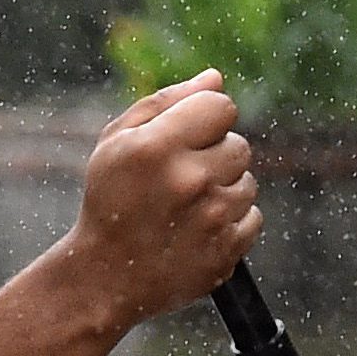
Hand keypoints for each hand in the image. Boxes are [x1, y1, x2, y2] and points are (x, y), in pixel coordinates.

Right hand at [55, 74, 257, 332]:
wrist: (104, 277)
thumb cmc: (109, 200)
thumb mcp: (116, 142)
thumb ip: (166, 102)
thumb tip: (215, 78)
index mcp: (158, 146)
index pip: (221, 106)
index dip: (205, 119)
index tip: (185, 138)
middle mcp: (189, 180)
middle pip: (239, 145)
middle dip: (214, 156)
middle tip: (179, 180)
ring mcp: (212, 219)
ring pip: (247, 183)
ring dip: (223, 190)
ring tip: (186, 208)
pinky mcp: (226, 251)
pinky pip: (252, 217)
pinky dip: (230, 222)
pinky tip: (197, 230)